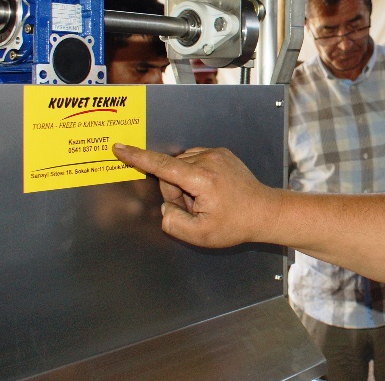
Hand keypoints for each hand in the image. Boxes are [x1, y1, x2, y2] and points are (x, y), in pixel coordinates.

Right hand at [112, 144, 276, 247]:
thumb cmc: (236, 224)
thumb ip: (173, 222)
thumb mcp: (199, 235)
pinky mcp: (221, 153)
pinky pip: (193, 161)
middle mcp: (208, 160)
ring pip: (181, 166)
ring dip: (185, 184)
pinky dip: (194, 176)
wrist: (265, 211)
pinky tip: (210, 191)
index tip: (119, 148)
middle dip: (174, 192)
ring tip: (206, 201)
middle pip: (170, 171)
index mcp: (201, 178)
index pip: (162, 166)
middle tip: (195, 209)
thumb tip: (165, 208)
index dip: (137, 158)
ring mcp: (216, 154)